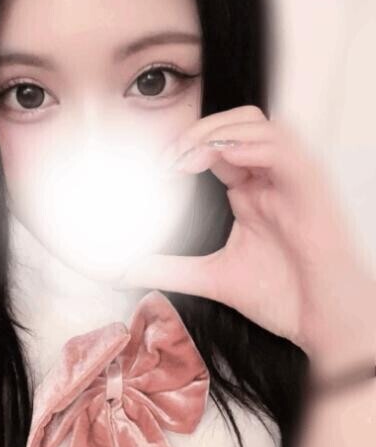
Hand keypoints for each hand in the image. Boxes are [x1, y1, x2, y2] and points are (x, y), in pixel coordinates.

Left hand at [114, 106, 375, 373]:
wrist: (324, 323)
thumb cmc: (285, 297)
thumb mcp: (213, 278)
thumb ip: (168, 269)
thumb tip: (122, 269)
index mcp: (252, 190)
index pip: (218, 144)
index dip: (184, 146)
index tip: (155, 167)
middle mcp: (272, 179)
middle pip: (239, 122)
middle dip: (199, 130)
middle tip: (168, 157)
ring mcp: (293, 181)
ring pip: (261, 125)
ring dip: (221, 132)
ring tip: (189, 156)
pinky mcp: (311, 190)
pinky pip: (284, 150)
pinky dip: (252, 145)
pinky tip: (224, 158)